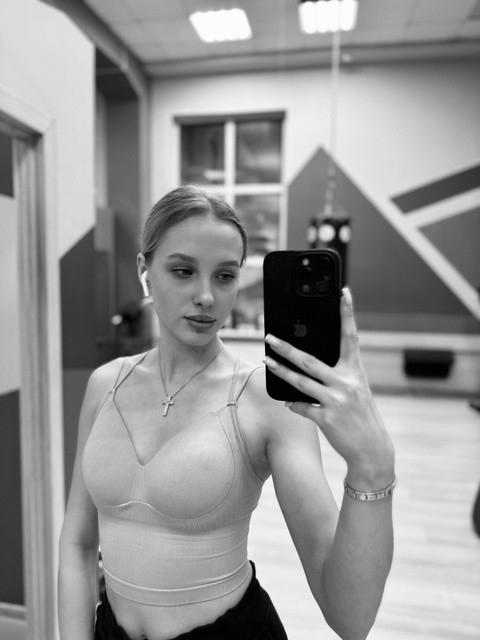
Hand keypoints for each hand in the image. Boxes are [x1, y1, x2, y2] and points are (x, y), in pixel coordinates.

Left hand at [264, 287, 394, 489]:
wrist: (372, 449)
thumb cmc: (362, 415)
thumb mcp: (357, 390)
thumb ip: (338, 375)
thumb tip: (309, 363)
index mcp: (356, 371)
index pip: (351, 336)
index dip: (348, 313)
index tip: (344, 292)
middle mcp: (346, 383)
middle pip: (309, 360)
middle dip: (287, 347)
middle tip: (269, 337)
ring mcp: (335, 401)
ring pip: (299, 381)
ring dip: (280, 370)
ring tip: (266, 359)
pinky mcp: (326, 419)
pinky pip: (301, 407)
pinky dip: (292, 403)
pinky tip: (286, 401)